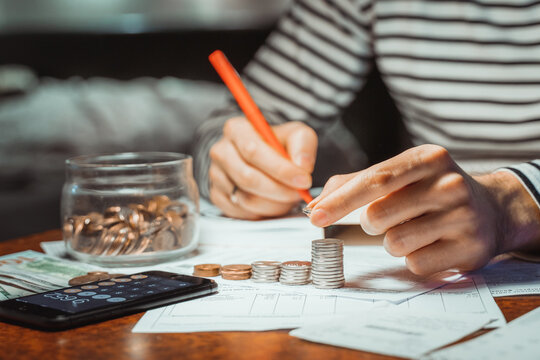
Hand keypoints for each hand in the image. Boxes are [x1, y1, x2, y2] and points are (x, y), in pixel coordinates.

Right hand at [208, 117, 316, 218]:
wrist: (264, 157)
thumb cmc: (278, 144)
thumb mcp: (296, 135)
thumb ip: (303, 145)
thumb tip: (303, 165)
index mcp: (236, 130)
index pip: (254, 151)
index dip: (280, 169)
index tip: (303, 180)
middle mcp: (221, 152)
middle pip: (248, 178)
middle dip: (279, 190)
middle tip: (298, 193)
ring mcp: (216, 175)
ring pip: (245, 199)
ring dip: (274, 204)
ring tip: (288, 197)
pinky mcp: (217, 196)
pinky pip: (241, 212)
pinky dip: (263, 212)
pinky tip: (274, 203)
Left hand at [307, 144, 539, 274]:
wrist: (492, 210)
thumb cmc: (432, 190)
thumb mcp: (403, 174)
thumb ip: (357, 182)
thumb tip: (316, 203)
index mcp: (428, 158)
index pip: (374, 180)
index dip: (340, 200)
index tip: (314, 215)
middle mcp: (448, 184)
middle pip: (377, 215)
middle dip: (370, 223)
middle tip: (385, 218)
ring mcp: (463, 217)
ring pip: (394, 243)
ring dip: (392, 242)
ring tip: (415, 229)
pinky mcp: (469, 250)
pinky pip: (415, 264)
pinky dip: (413, 258)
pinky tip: (431, 244)